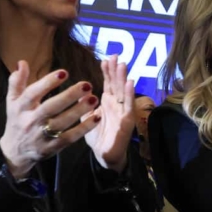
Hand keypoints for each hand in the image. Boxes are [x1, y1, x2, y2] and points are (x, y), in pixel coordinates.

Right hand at [0, 61, 100, 179]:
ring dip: (79, 111)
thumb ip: (17, 82)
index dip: (47, 83)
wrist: (15, 152)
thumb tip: (22, 62)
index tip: (64, 73)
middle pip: (50, 108)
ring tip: (94, 98)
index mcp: (20, 107)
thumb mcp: (13, 101)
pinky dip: (84, 128)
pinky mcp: (52, 147)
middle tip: (87, 85)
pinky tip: (97, 117)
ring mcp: (41, 136)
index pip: (33, 93)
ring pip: (62, 123)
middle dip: (69, 96)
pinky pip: (70, 137)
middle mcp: (30, 121)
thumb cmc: (17, 120)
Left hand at [84, 55, 135, 172]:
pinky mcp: (127, 121)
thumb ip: (85, 104)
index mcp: (108, 101)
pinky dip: (130, 94)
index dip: (108, 71)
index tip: (106, 58)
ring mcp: (123, 111)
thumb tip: (80, 90)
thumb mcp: (87, 116)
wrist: (104, 155)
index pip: (109, 83)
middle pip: (117, 83)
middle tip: (115, 55)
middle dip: (116, 70)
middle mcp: (117, 104)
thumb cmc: (97, 135)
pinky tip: (130, 83)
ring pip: (124, 92)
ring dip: (124, 77)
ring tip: (122, 64)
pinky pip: (128, 106)